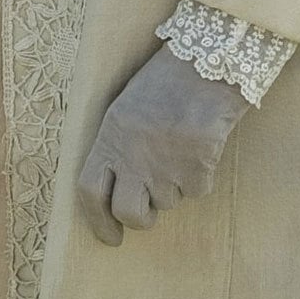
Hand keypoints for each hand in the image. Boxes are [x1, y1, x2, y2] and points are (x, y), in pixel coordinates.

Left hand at [75, 42, 247, 245]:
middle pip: (129, 212)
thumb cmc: (165, 83)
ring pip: (168, 201)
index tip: (110, 237)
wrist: (209, 61)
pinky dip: (201, 176)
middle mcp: (134, 156)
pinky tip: (201, 147)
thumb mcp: (126, 109)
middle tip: (147, 214)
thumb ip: (118, 146)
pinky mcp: (197, 166)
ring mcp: (166, 164)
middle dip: (139, 220)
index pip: (90, 190)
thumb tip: (118, 188)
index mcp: (111, 137)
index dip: (97, 220)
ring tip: (180, 148)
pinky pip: (197, 190)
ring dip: (175, 186)